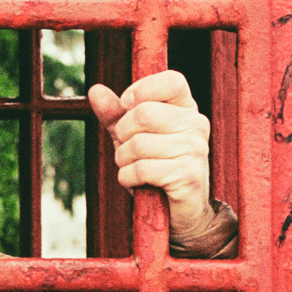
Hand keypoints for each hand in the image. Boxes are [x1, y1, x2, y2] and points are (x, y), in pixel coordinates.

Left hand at [88, 71, 212, 237]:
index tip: (126, 104)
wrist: (179, 211)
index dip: (142, 89)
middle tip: (126, 148)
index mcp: (186, 109)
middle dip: (122, 134)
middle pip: (144, 114)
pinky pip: (142, 169)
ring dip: (123, 159)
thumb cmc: (156, 167)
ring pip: (138, 144)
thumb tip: (95, 90)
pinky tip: (135, 182)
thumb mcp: (132, 136)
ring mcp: (196, 151)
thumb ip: (115, 114)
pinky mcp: (188, 176)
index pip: (172, 80)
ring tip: (132, 167)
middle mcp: (196, 125)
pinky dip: (127, 177)